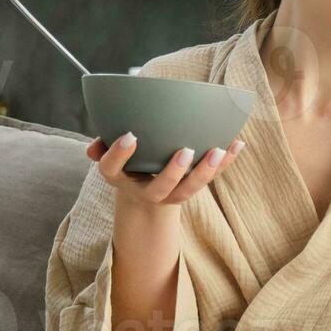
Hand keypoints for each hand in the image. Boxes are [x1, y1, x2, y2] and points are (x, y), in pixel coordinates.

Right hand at [86, 133, 243, 213]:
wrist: (145, 194)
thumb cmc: (128, 163)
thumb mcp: (112, 157)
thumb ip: (103, 146)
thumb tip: (92, 147)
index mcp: (120, 179)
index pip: (112, 169)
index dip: (119, 154)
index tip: (130, 136)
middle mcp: (146, 192)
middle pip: (161, 188)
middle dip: (173, 172)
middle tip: (185, 150)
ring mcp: (171, 194)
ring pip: (189, 190)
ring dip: (206, 171)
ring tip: (219, 150)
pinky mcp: (191, 189)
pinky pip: (211, 177)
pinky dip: (226, 162)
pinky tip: (238, 144)